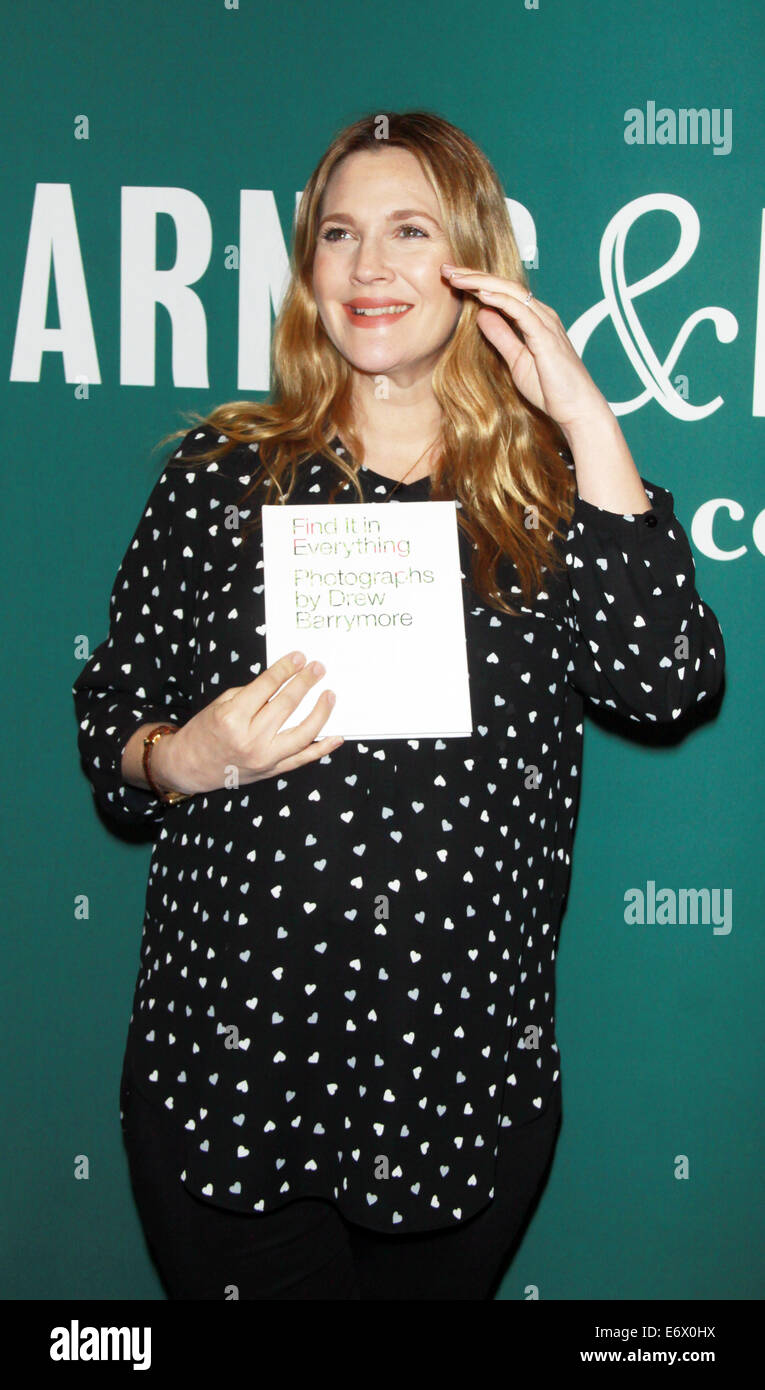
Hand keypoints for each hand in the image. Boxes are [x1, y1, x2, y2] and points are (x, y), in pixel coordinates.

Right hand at [157, 652, 342, 793]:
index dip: (286, 669)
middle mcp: (250, 739)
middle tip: (318, 668)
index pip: (267, 687)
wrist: (189, 766)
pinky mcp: (272, 770)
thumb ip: (252, 695)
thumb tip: (284, 682)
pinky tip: (336, 736)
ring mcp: (264, 758)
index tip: (299, 657)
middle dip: (305, 683)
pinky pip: (303, 759)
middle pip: (286, 705)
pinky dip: (322, 748)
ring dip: (320, 712)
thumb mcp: (221, 705)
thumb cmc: (205, 732)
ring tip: (330, 695)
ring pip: (302, 733)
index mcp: (232, 718)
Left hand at [441, 263, 608, 433]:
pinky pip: (520, 311)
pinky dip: (500, 300)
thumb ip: (501, 336)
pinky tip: (481, 294)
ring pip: (510, 292)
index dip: (475, 283)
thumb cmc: (551, 388)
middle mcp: (541, 315)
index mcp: (534, 319)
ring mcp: (545, 323)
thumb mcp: (516, 360)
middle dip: (473, 275)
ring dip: (481, 282)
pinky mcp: (546, 335)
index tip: (450, 278)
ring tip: (457, 277)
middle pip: (503, 285)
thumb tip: (482, 315)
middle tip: (445, 268)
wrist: (576, 408)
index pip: (501, 293)